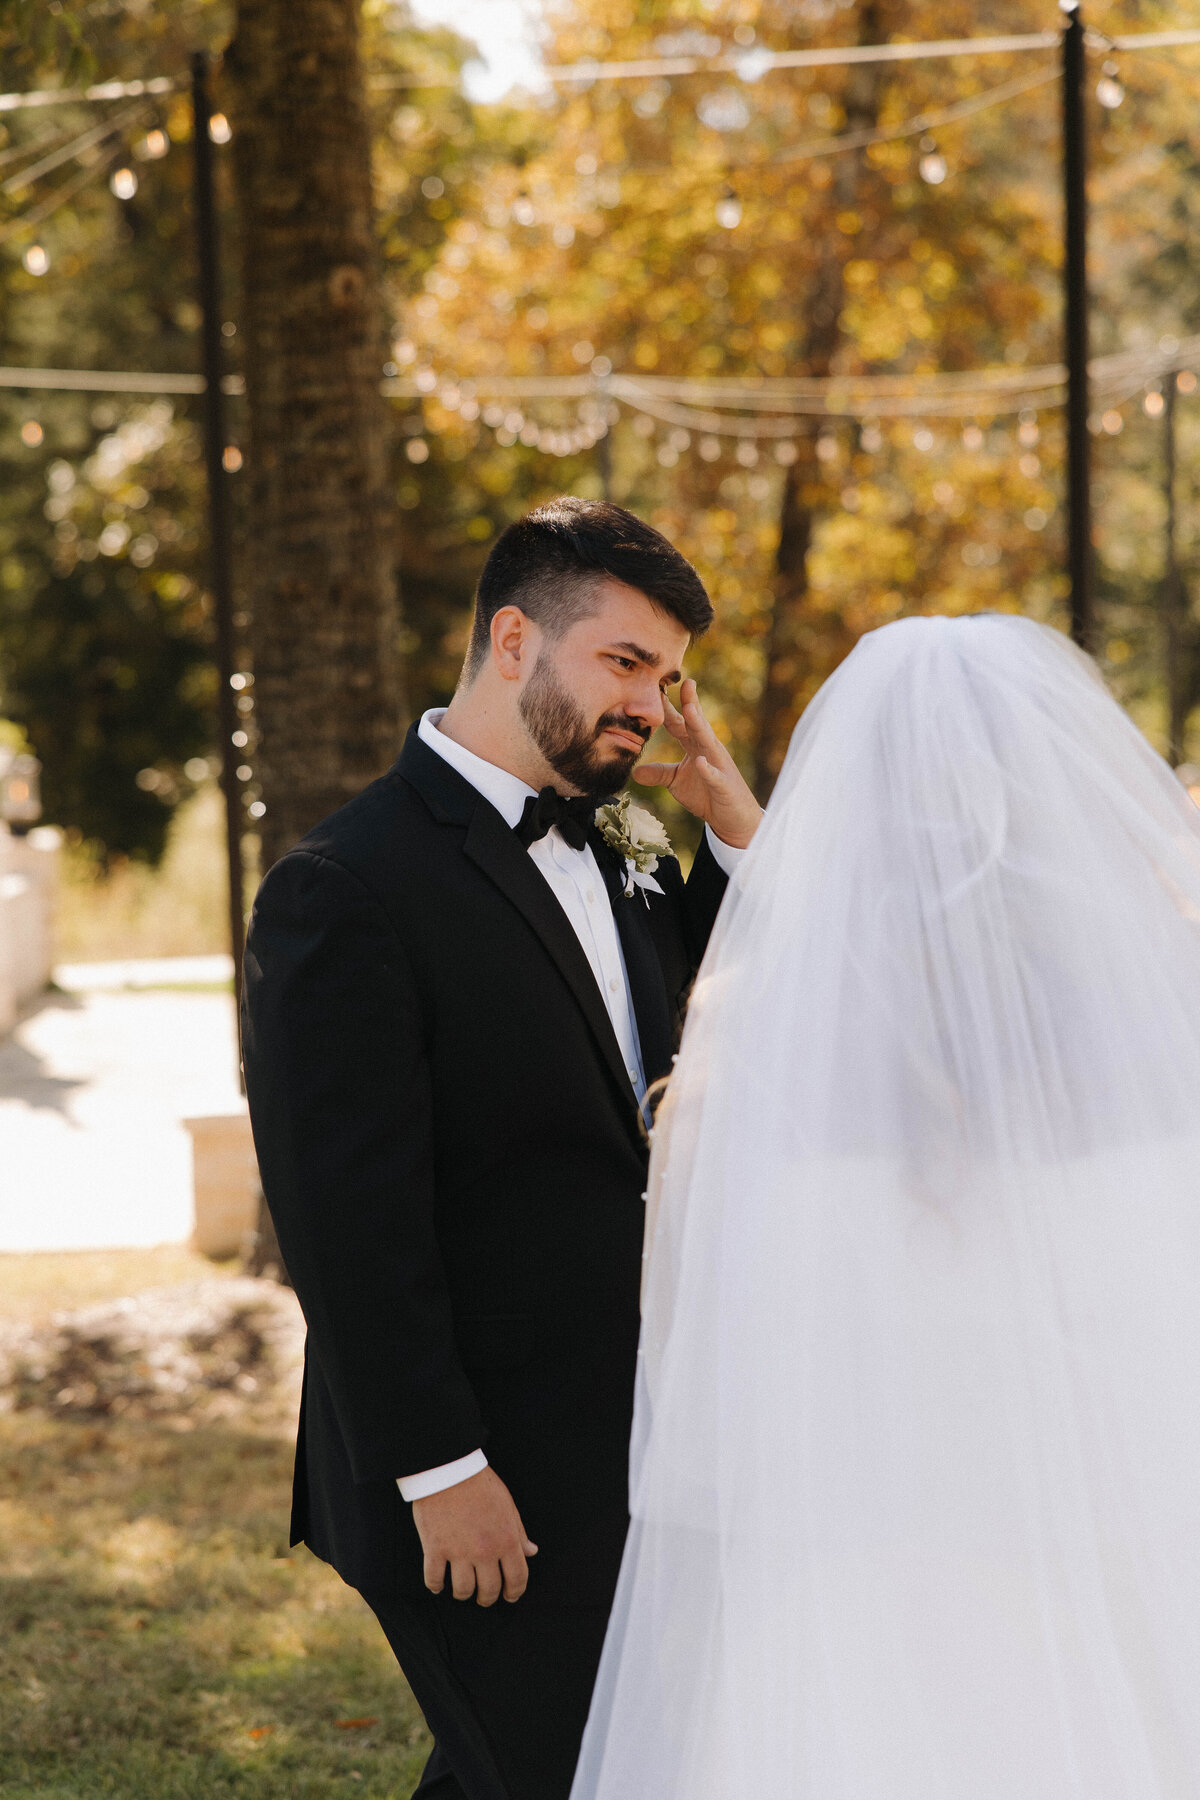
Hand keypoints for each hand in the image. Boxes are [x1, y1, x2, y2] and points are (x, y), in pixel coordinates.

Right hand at [412, 1467, 537, 1606]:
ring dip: (463, 1594)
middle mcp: (484, 1551)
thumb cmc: (480, 1483)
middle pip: (489, 1590)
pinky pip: (434, 1579)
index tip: (510, 1596)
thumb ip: (519, 1532)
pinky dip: (435, 1586)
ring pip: (462, 1591)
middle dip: (488, 1598)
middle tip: (483, 1597)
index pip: (517, 1578)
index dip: (515, 1592)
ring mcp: (458, 1552)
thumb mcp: (508, 1505)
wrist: (449, 1467)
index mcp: (507, 1539)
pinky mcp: (435, 1548)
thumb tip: (532, 1552)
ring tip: (461, 1590)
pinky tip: (438, 1584)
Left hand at [633, 679, 762, 848]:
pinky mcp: (724, 786)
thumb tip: (634, 771)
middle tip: (684, 681)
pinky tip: (700, 762)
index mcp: (695, 746)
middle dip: (691, 703)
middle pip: (697, 724)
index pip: (678, 723)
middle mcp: (708, 750)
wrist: (732, 818)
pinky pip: (715, 776)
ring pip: (709, 742)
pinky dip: (708, 770)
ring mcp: (718, 766)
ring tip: (691, 710)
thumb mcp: (676, 782)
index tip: (655, 686)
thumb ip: (658, 773)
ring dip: (700, 726)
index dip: (666, 707)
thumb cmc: (706, 794)